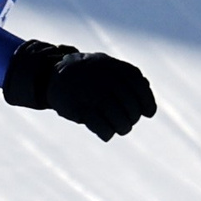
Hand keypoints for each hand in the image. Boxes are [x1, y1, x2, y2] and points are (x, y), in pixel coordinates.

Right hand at [3, 40, 156, 140]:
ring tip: (119, 128)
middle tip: (127, 122)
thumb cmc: (85, 74)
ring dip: (122, 128)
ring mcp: (93, 95)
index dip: (147, 102)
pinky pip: (104, 129)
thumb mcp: (106, 66)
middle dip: (132, 118)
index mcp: (114, 69)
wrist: (52, 75)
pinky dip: (108, 134)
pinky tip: (106, 133)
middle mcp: (106, 81)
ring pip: (121, 121)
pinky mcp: (81, 109)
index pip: (140, 87)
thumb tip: (146, 86)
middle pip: (132, 108)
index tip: (148, 113)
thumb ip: (126, 74)